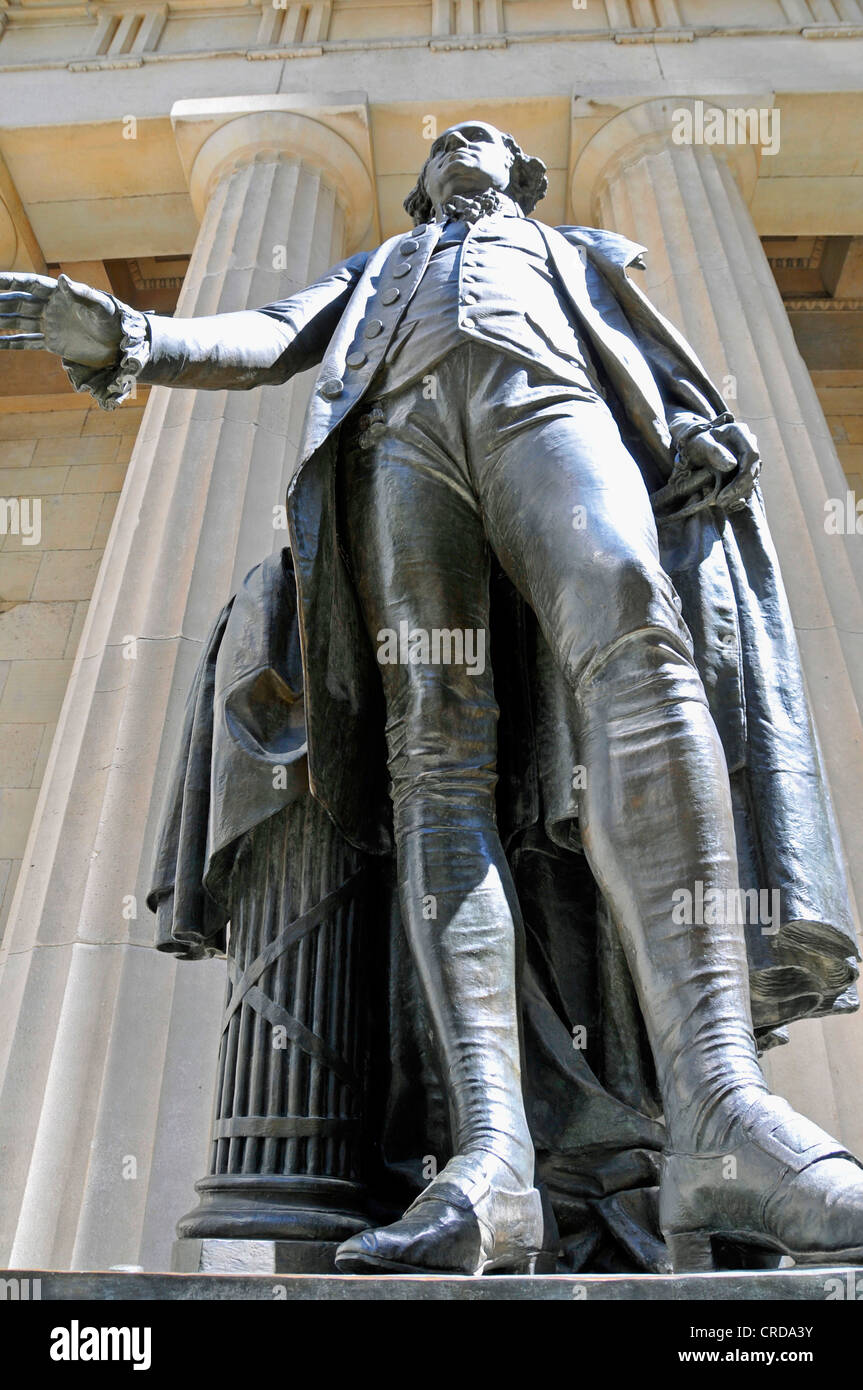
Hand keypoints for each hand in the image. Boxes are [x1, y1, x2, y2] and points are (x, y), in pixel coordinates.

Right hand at [0, 271, 123, 367]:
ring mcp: (50, 325)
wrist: (123, 345)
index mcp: (60, 294)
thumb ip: (82, 294)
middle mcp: (50, 307)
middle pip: (17, 301)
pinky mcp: (53, 343)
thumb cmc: (116, 321)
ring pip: (17, 321)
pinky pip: (26, 342)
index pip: (28, 284)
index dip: (10, 281)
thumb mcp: (102, 307)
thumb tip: (62, 279)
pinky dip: (9, 342)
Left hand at [653, 420, 761, 520]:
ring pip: (751, 480)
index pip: (751, 455)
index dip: (744, 476)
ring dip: (738, 494)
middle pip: (753, 470)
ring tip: (720, 502)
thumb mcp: (700, 444)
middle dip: (739, 489)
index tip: (729, 492)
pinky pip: (745, 485)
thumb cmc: (694, 441)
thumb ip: (714, 451)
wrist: (692, 445)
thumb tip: (732, 465)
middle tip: (721, 502)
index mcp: (740, 433)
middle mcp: (748, 445)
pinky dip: (736, 495)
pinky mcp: (743, 470)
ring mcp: (747, 459)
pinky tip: (724, 501)